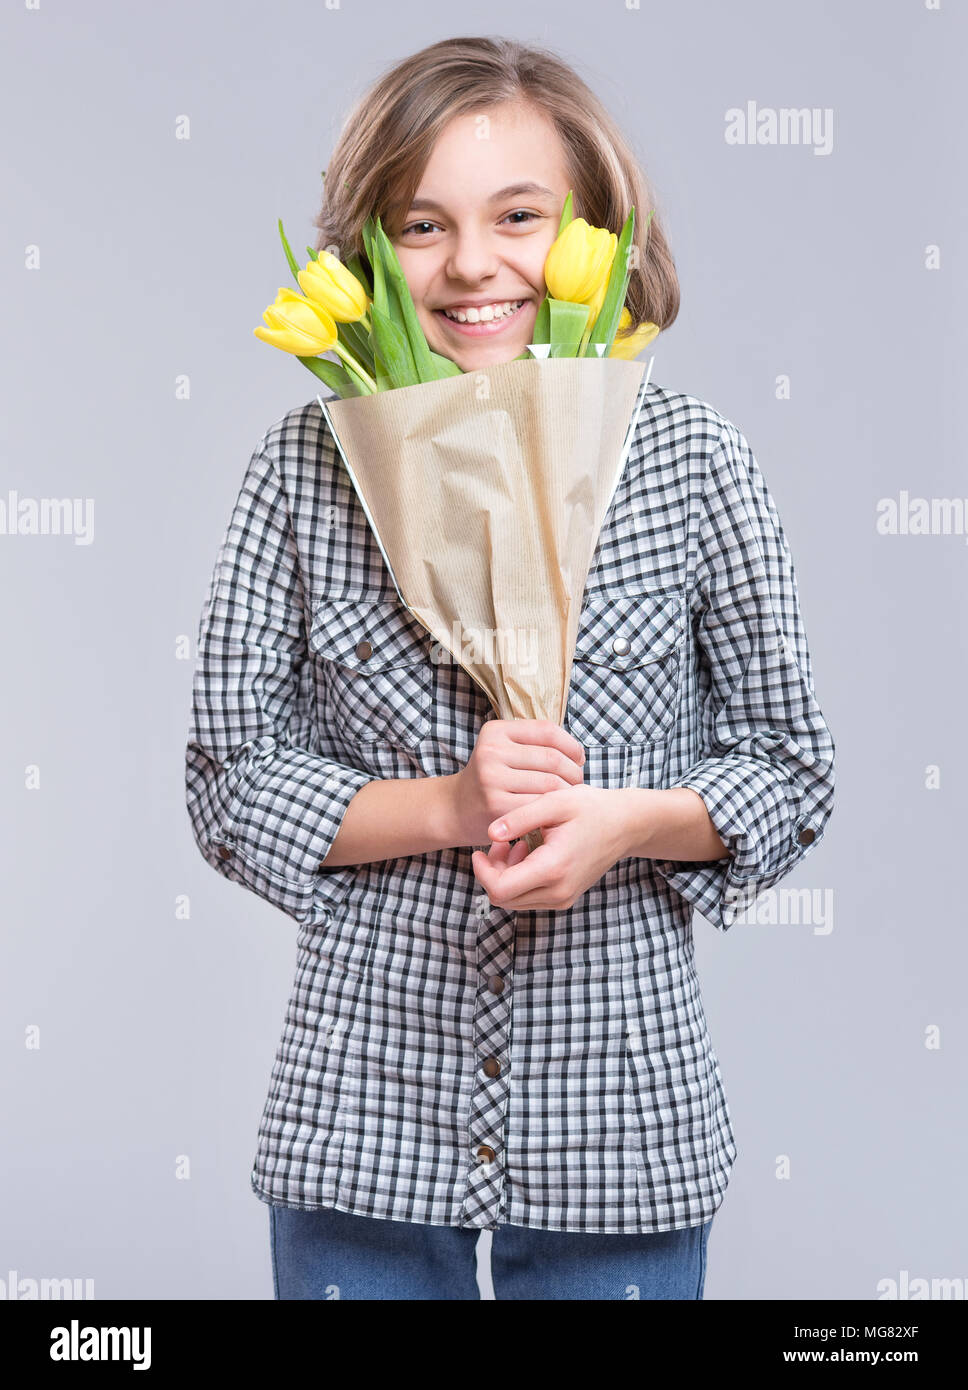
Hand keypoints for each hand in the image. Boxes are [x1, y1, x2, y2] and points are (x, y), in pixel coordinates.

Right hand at [448, 718, 585, 845]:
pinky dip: (553, 807)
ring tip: (569, 795)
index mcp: (496, 731)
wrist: (456, 808)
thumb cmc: (491, 778)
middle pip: (551, 758)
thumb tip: (577, 753)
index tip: (579, 759)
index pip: (547, 731)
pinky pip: (539, 804)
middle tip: (577, 782)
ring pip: (549, 782)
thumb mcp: (503, 751)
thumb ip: (533, 744)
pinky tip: (555, 809)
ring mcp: (491, 778)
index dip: (571, 745)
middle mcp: (491, 751)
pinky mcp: (496, 804)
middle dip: (573, 771)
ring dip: (567, 791)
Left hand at [471, 784, 630, 911]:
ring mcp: (563, 898)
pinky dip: (520, 878)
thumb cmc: (592, 808)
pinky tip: (529, 851)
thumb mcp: (554, 802)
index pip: (499, 889)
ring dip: (505, 874)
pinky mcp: (565, 897)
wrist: (626, 825)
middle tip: (501, 841)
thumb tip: (490, 833)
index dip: (481, 871)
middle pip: (503, 897)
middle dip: (492, 871)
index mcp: (553, 869)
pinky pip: (529, 897)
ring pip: (514, 899)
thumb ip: (520, 818)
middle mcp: (558, 891)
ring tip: (517, 842)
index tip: (481, 848)